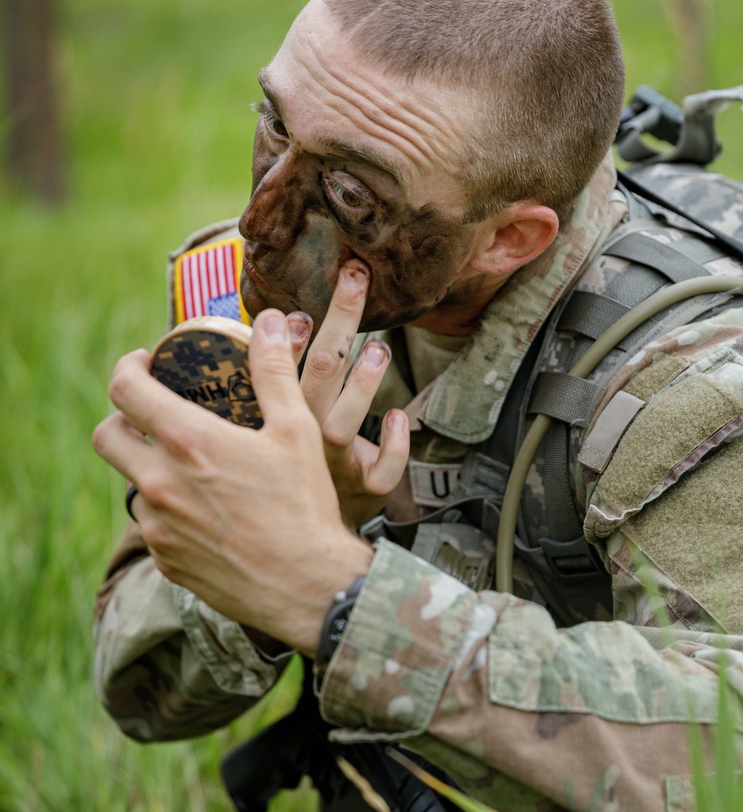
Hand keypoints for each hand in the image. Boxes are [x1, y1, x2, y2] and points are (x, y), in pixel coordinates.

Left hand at [93, 310, 372, 654]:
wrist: (310, 586)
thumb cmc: (306, 505)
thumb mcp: (297, 431)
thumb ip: (275, 372)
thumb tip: (271, 322)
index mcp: (188, 442)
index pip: (124, 389)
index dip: (128, 368)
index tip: (146, 365)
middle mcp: (160, 484)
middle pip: (107, 436)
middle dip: (123, 419)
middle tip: (155, 416)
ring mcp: (158, 526)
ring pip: (132, 484)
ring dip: (151, 470)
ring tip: (193, 470)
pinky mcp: (166, 560)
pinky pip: (154, 526)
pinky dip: (172, 512)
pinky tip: (208, 513)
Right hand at [298, 259, 409, 529]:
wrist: (305, 534)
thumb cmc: (294, 465)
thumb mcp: (275, 421)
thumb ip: (276, 375)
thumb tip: (278, 317)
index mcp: (277, 418)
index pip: (277, 366)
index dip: (287, 334)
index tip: (297, 302)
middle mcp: (304, 439)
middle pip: (320, 374)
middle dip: (339, 322)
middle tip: (356, 277)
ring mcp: (336, 465)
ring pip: (345, 423)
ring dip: (363, 383)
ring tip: (379, 349)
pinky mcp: (367, 489)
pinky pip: (383, 471)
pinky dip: (393, 445)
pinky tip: (397, 418)